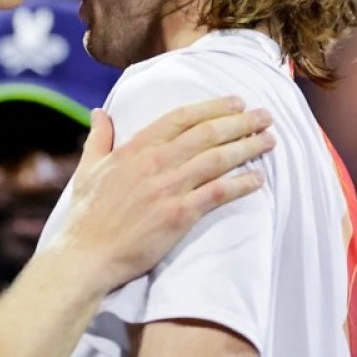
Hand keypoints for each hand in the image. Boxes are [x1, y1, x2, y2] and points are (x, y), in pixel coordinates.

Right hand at [53, 97, 273, 293]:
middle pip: (207, 133)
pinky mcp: (179, 215)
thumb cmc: (86, 215)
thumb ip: (98, 138)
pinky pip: (218, 193)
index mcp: (135, 148)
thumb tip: (100, 112)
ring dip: (247, 147)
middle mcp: (155, 162)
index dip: (212, 107)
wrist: (87, 254)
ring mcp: (169, 188)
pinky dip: (241, 184)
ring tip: (269, 141)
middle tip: (265, 116)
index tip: (235, 101)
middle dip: (241, 122)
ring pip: (217, 159)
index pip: (181, 117)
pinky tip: (258, 179)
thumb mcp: (88, 168)